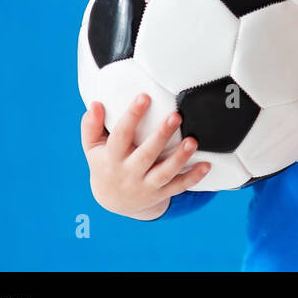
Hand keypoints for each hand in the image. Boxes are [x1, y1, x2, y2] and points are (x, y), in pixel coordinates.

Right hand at [81, 94, 210, 219]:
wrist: (113, 200)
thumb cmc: (105, 164)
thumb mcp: (93, 148)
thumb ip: (91, 126)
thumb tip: (95, 104)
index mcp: (111, 158)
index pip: (120, 136)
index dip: (132, 116)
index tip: (144, 97)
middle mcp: (128, 173)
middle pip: (146, 155)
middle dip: (161, 136)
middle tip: (175, 116)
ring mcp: (145, 186)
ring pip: (164, 173)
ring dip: (180, 158)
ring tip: (193, 141)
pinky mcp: (160, 194)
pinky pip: (178, 187)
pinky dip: (193, 177)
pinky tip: (206, 165)